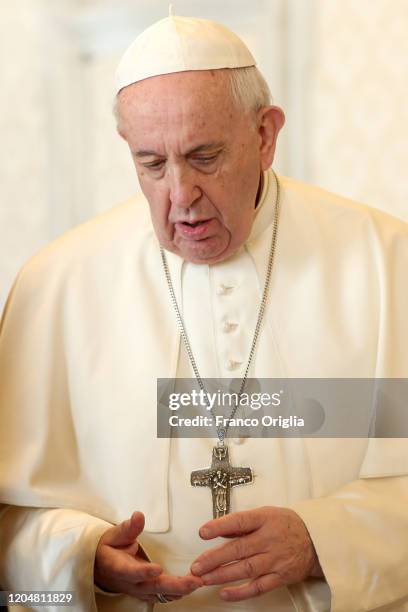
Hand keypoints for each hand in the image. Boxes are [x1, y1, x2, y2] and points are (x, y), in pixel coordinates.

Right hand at [94, 511, 201, 603]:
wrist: (100, 567)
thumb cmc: (109, 549)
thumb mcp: (115, 535)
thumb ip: (128, 528)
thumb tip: (138, 516)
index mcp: (119, 567)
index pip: (131, 572)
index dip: (144, 572)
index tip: (158, 569)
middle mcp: (130, 583)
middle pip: (152, 587)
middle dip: (174, 585)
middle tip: (193, 581)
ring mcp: (139, 590)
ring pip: (160, 594)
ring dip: (179, 590)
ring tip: (197, 583)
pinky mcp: (146, 592)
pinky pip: (162, 596)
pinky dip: (177, 593)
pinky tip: (190, 588)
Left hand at [190, 506, 322, 601]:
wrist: (316, 541)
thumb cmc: (286, 525)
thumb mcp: (265, 514)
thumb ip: (242, 523)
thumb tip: (218, 529)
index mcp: (265, 519)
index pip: (240, 521)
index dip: (220, 526)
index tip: (203, 532)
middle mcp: (269, 539)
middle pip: (238, 549)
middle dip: (214, 558)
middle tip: (197, 566)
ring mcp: (275, 560)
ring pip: (245, 569)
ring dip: (222, 575)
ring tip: (204, 579)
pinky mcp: (280, 577)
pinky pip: (258, 587)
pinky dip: (241, 592)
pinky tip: (225, 593)